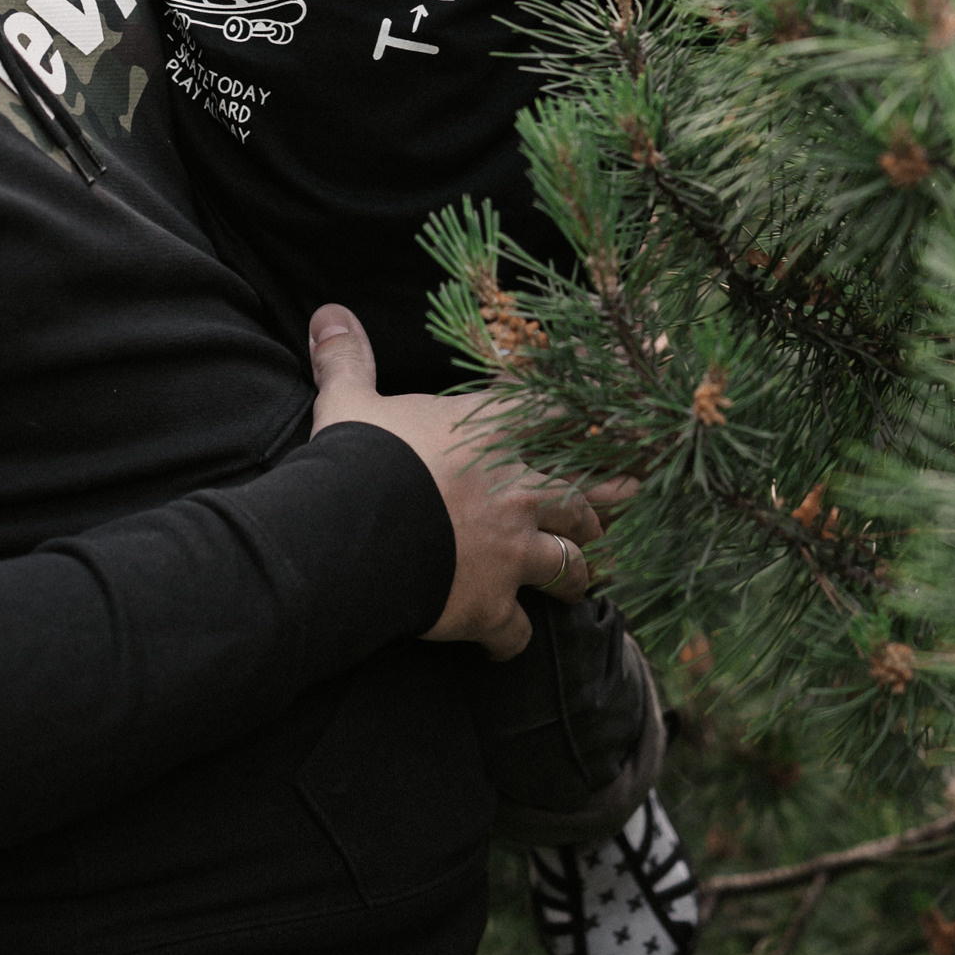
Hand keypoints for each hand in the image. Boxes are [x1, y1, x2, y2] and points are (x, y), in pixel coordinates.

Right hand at [306, 305, 635, 662]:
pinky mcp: (491, 606)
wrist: (351, 532)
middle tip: (618, 509)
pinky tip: (503, 642)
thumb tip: (327, 312)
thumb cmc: (359, 457)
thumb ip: (349, 359)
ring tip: (576, 580)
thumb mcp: (350, 401)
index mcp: (494, 435)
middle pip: (587, 499)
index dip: (598, 418)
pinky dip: (511, 640)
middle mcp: (518, 491)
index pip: (565, 417)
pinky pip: (518, 634)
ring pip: (572, 567)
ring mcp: (511, 553)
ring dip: (574, 575)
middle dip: (603, 507)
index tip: (626, 423)